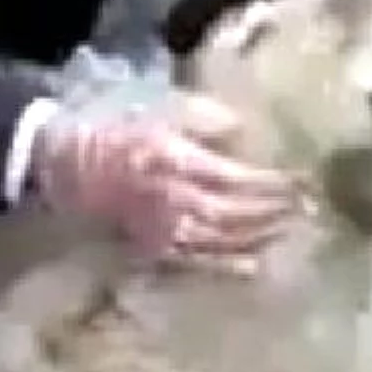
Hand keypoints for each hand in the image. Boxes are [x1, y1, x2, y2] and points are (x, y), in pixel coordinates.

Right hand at [30, 94, 295, 264]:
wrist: (62, 160)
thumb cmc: (114, 127)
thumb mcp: (160, 107)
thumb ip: (205, 117)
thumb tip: (244, 130)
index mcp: (176, 160)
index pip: (237, 179)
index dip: (273, 185)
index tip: (304, 182)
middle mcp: (173, 199)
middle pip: (236, 213)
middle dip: (275, 213)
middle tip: (309, 210)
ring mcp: (161, 227)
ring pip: (221, 240)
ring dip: (259, 237)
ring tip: (290, 230)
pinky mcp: (149, 246)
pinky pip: (195, 260)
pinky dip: (226, 264)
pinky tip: (252, 264)